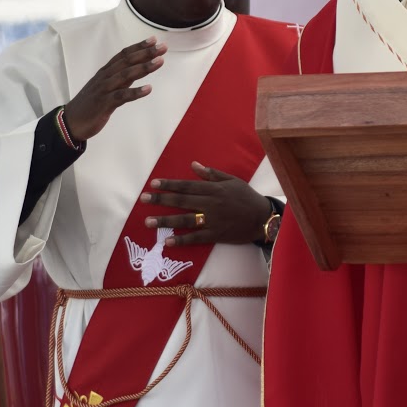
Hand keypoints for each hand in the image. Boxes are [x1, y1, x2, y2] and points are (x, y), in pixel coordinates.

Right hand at [61, 38, 165, 141]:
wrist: (71, 122)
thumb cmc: (90, 103)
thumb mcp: (106, 86)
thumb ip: (121, 77)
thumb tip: (138, 68)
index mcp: (106, 72)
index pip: (123, 55)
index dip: (138, 47)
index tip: (154, 40)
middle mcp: (105, 77)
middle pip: (127, 61)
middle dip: (145, 53)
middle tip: (163, 47)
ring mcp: (104, 90)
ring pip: (125, 75)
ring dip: (144, 67)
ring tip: (160, 61)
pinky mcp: (104, 104)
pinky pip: (121, 96)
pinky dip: (135, 92)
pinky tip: (148, 89)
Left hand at [141, 162, 273, 245]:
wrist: (263, 218)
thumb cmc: (247, 197)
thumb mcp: (232, 180)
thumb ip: (211, 174)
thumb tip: (193, 165)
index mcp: (214, 189)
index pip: (187, 186)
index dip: (169, 185)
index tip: (153, 184)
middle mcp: (211, 204)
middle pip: (182, 201)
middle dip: (161, 199)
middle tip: (143, 199)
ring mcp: (213, 220)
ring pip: (185, 220)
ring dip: (165, 221)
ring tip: (148, 221)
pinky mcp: (216, 234)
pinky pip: (196, 238)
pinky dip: (182, 239)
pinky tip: (168, 241)